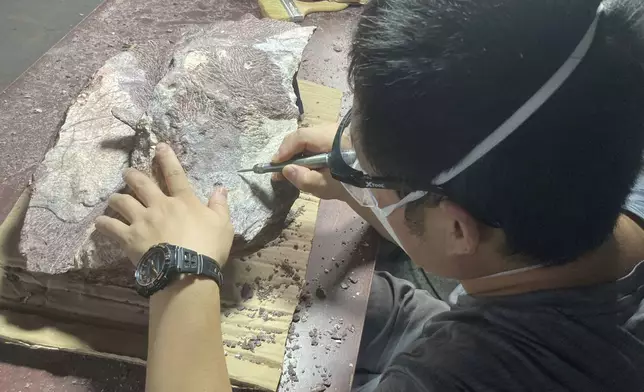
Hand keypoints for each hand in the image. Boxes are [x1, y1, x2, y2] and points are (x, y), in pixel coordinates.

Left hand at [95, 143, 233, 265]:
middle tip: (127, 173)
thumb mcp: (223, 225)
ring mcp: (142, 220)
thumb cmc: (208, 248)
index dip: (167, 158)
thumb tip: (220, 188)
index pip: (175, 175)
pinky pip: (111, 227)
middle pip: (141, 183)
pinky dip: (104, 224)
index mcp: (184, 201)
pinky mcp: (129, 237)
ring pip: (122, 201)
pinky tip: (99, 223)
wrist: (186, 271)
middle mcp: (160, 205)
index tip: (159, 146)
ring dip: (116, 198)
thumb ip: (220, 206)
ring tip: (112, 199)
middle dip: (132, 175)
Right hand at [272, 123, 348, 200]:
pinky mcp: (342, 143)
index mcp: (329, 138)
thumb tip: (286, 170)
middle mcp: (332, 131)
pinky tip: (309, 169)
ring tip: (292, 172)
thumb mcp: (327, 185)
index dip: (284, 150)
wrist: (380, 182)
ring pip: (312, 142)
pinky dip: (311, 156)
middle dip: (290, 154)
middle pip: (304, 138)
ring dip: (300, 156)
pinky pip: (320, 146)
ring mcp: (338, 135)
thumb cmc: (353, 182)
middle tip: (280, 171)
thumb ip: (304, 178)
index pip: (300, 137)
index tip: (275, 165)